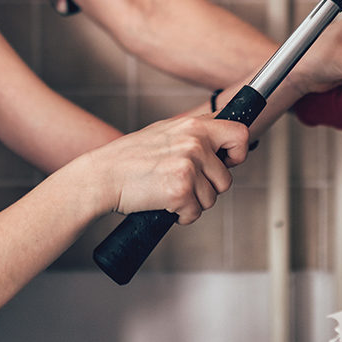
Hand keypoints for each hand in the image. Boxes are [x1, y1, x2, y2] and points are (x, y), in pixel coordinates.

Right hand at [89, 116, 250, 223]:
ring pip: (211, 198)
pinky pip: (195, 214)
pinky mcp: (180, 190)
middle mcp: (195, 142)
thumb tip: (220, 141)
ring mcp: (189, 166)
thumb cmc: (129, 157)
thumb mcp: (164, 132)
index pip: (239, 134)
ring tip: (169, 191)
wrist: (102, 176)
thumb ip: (193, 133)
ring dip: (193, 203)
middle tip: (186, 185)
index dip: (237, 153)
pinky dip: (181, 216)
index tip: (226, 163)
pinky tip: (164, 204)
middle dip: (209, 188)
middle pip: (226, 178)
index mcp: (193, 125)